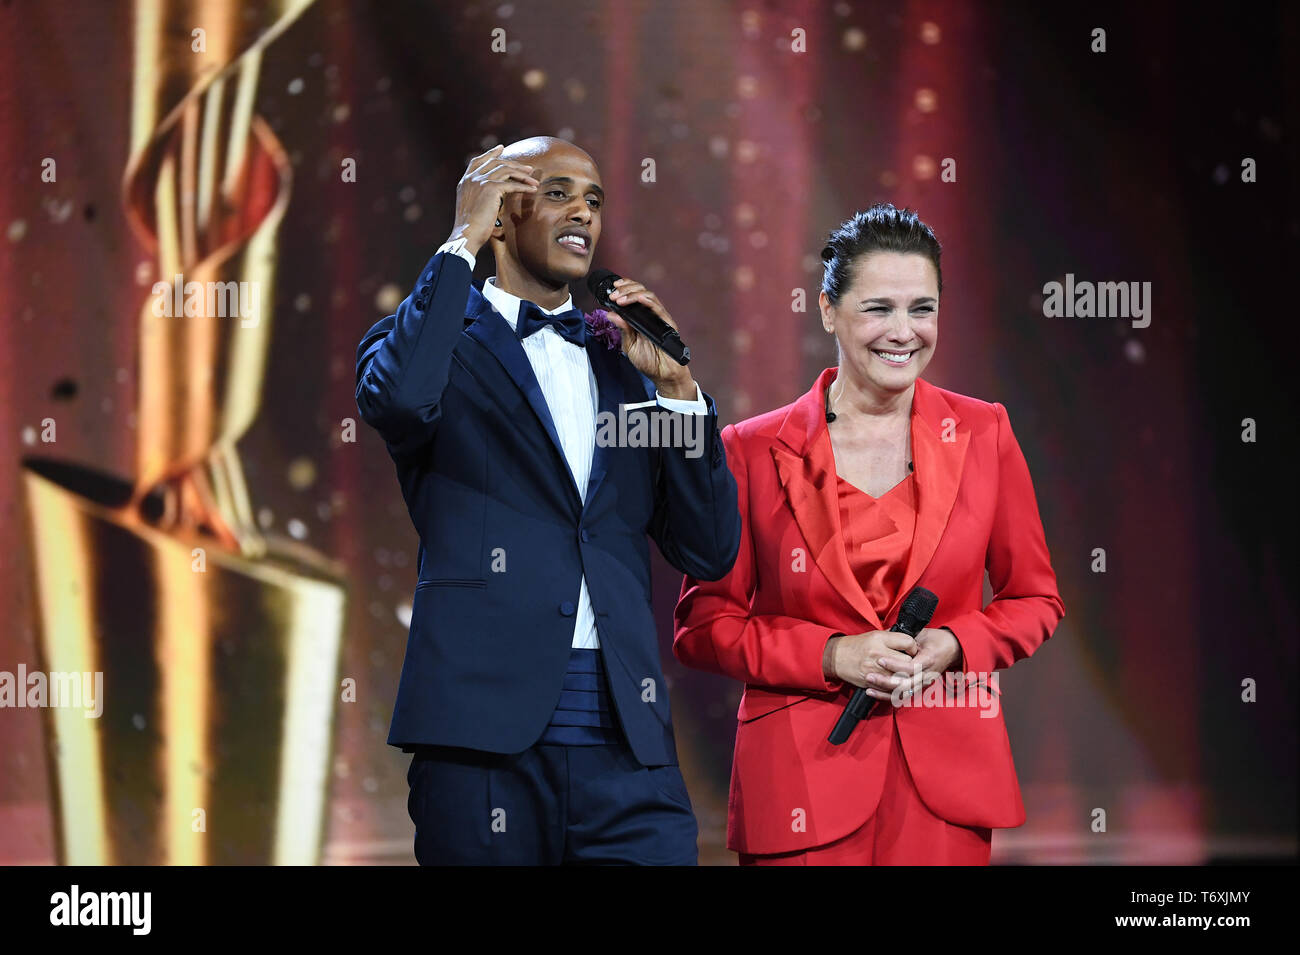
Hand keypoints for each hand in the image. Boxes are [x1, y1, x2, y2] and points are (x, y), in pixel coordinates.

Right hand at [447, 144, 539, 254]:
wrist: (466, 235)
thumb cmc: (471, 228)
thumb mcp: (472, 207)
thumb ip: (479, 196)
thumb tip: (494, 196)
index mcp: (465, 181)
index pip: (478, 161)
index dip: (490, 154)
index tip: (501, 148)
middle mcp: (471, 178)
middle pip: (495, 163)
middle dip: (514, 164)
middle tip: (528, 168)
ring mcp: (480, 181)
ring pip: (505, 170)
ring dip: (522, 175)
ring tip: (534, 180)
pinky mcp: (490, 188)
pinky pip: (511, 184)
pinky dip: (524, 187)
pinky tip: (532, 190)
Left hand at [604, 278, 694, 397]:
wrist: (662, 374)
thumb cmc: (648, 361)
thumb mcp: (629, 345)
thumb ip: (622, 329)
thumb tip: (610, 314)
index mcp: (640, 317)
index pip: (633, 295)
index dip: (624, 288)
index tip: (612, 288)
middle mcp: (650, 314)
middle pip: (640, 291)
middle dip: (625, 289)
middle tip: (613, 295)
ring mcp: (659, 317)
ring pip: (648, 296)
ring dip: (632, 294)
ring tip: (620, 299)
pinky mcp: (667, 323)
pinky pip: (658, 308)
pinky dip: (647, 301)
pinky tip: (637, 299)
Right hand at [823, 630, 917, 690]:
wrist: (836, 657)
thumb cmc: (856, 646)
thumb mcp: (874, 636)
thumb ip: (892, 639)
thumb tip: (910, 643)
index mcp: (880, 639)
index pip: (907, 642)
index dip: (913, 646)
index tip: (911, 650)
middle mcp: (878, 654)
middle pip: (907, 662)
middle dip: (911, 663)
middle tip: (910, 663)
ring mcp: (875, 670)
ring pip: (901, 677)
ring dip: (906, 677)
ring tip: (905, 673)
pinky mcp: (872, 683)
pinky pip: (891, 688)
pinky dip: (896, 687)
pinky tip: (897, 682)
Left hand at [873, 627, 961, 702]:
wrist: (952, 649)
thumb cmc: (936, 640)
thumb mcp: (923, 634)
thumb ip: (907, 638)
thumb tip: (887, 635)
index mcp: (929, 660)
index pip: (911, 667)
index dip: (895, 664)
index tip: (880, 659)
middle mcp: (927, 674)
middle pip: (906, 683)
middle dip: (886, 681)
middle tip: (870, 676)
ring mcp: (924, 683)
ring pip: (904, 693)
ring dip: (885, 692)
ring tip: (869, 688)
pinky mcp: (920, 688)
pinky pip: (904, 696)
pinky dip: (889, 697)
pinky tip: (876, 694)